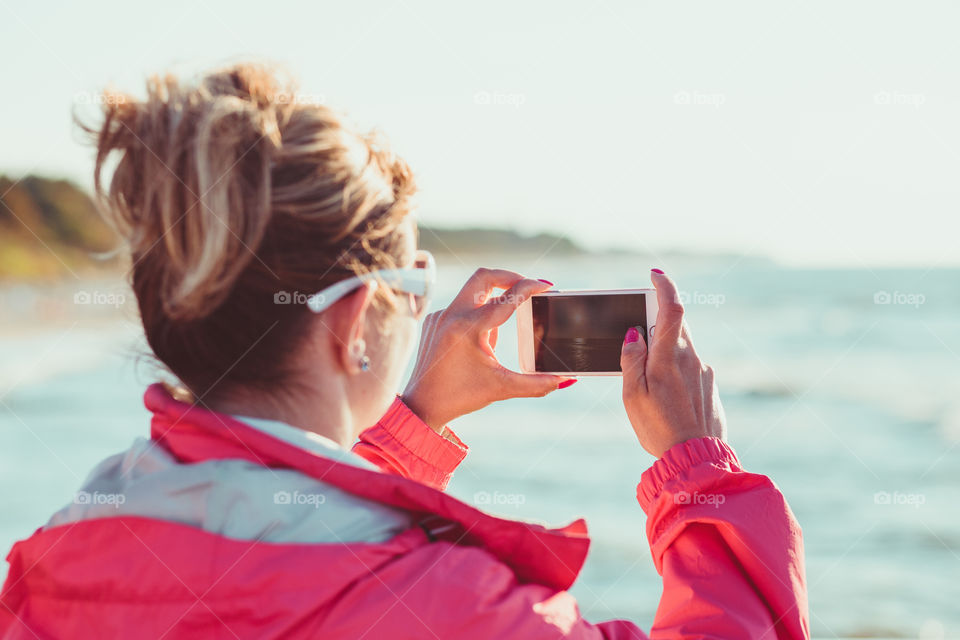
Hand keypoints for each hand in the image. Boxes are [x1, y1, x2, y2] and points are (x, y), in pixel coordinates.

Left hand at [401, 268, 572, 431]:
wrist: (422, 406)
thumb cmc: (460, 396)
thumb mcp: (502, 388)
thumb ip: (537, 384)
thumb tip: (566, 380)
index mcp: (468, 329)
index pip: (507, 299)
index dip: (530, 288)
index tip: (546, 285)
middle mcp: (451, 316)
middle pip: (484, 277)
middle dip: (509, 276)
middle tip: (527, 286)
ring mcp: (440, 316)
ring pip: (472, 290)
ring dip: (494, 297)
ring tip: (506, 322)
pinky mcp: (434, 321)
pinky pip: (461, 306)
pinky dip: (478, 312)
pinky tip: (482, 338)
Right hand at [620, 270, 726, 457]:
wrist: (696, 460)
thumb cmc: (658, 429)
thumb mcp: (632, 395)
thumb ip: (631, 360)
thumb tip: (634, 333)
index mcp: (668, 357)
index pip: (672, 308)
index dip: (664, 286)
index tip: (655, 274)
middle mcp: (691, 358)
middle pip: (675, 327)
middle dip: (657, 326)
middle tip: (638, 342)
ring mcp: (704, 372)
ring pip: (682, 350)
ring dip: (665, 356)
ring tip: (650, 387)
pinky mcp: (711, 386)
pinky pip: (691, 369)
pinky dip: (676, 375)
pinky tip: (668, 402)